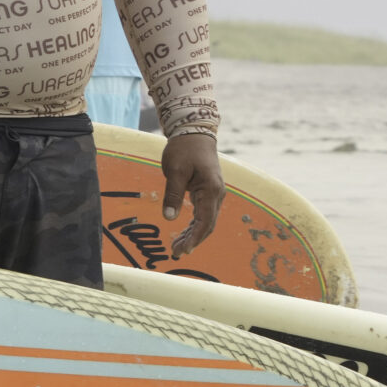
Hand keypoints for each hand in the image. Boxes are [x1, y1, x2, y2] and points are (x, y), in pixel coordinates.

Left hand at [160, 132, 223, 255]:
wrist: (194, 134)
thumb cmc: (183, 150)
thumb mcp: (174, 170)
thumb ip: (172, 194)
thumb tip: (169, 218)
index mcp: (210, 190)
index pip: (205, 221)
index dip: (194, 237)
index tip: (183, 250)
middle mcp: (217, 194)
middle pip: (207, 224)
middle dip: (193, 240)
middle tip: (176, 252)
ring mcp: (215, 194)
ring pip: (206, 221)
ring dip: (193, 235)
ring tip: (176, 247)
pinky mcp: (208, 192)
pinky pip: (203, 213)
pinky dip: (194, 225)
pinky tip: (183, 234)